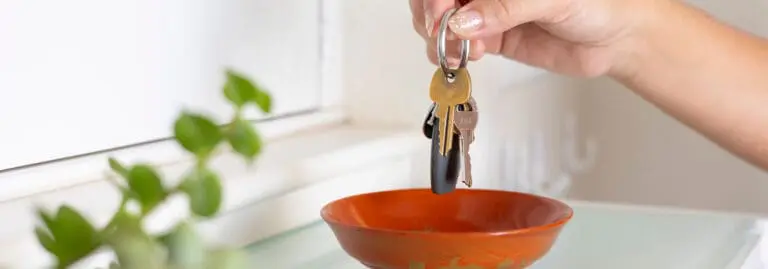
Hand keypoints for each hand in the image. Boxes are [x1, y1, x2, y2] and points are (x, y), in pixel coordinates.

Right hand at [410, 0, 655, 76]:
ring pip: (441, 21)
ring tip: (459, 49)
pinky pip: (458, 45)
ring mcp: (486, 12)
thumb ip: (505, 8)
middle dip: (430, 14)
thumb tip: (464, 21)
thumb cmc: (596, 3)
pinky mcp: (491, 38)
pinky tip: (466, 56)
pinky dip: (452, 53)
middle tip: (440, 31)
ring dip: (439, 37)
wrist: (616, 39)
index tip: (440, 11)